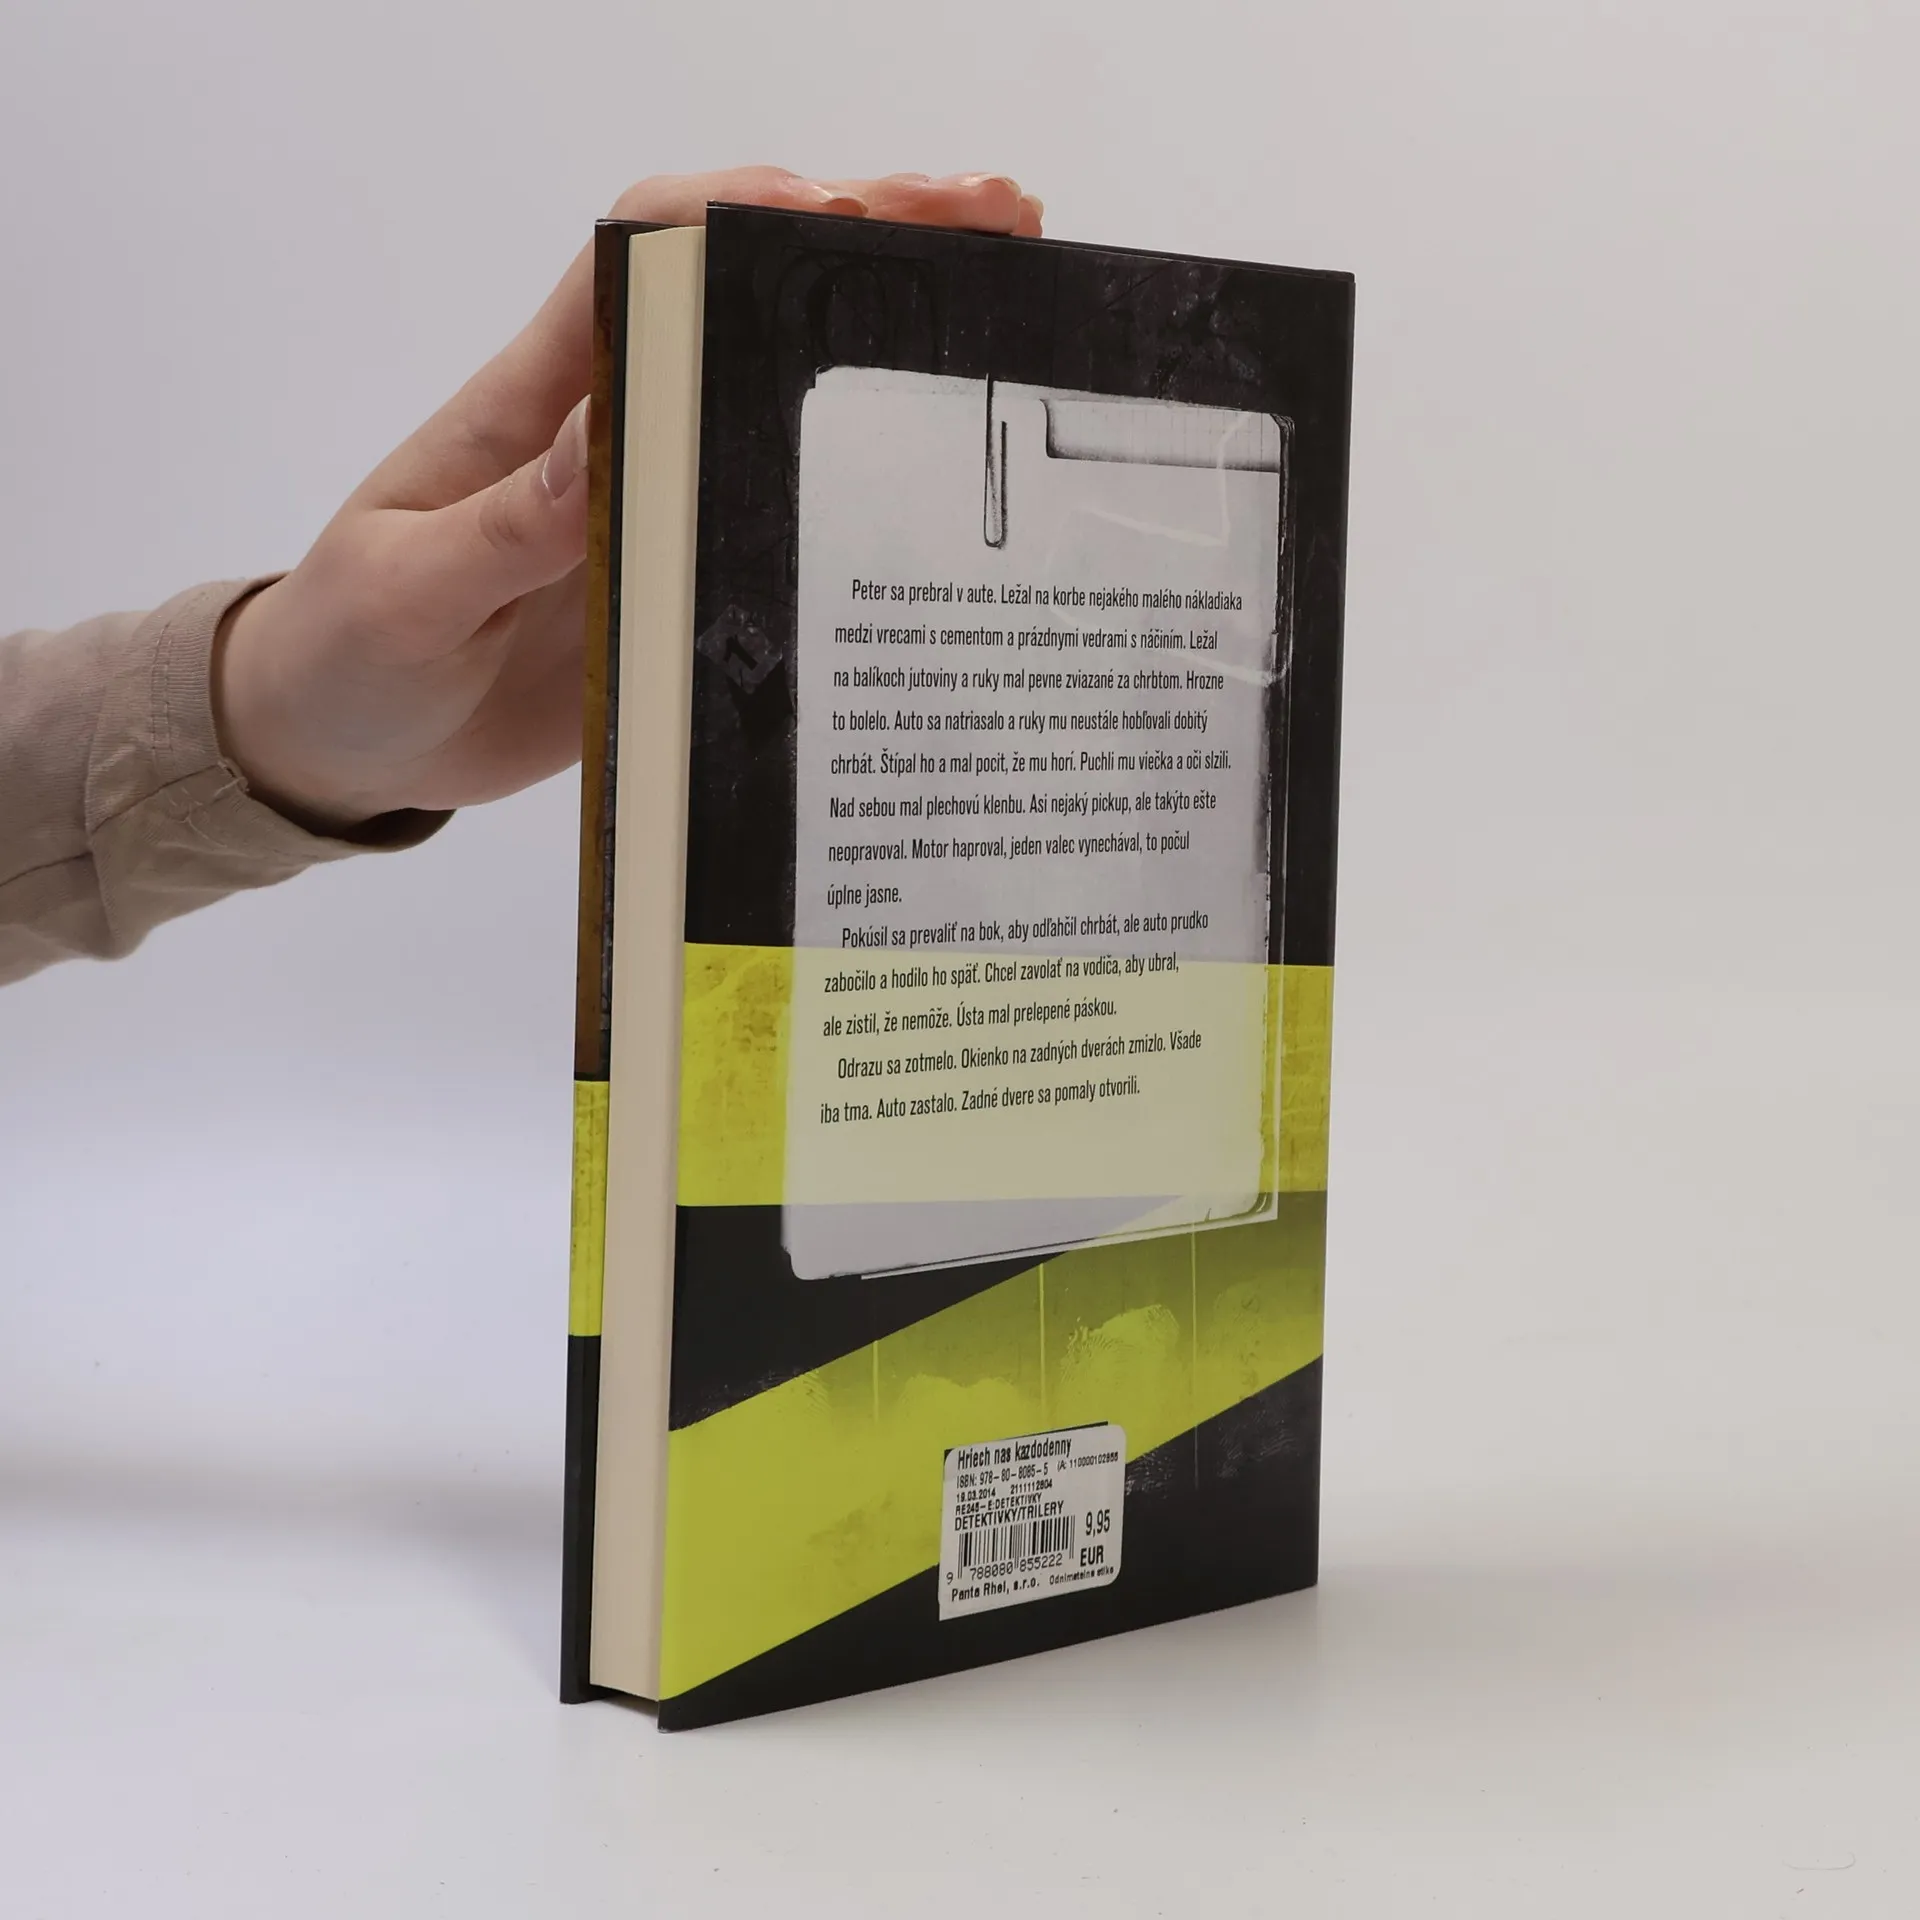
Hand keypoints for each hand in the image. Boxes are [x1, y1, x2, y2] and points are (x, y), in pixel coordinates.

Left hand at [215, 168, 1044, 832]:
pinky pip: (776, 524)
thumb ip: (506, 526)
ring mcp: (655, 511)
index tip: (839, 206)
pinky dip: (863, 492)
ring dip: (886, 356)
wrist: (343, 747)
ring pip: (780, 404)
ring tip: (1008, 317)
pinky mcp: (678, 587)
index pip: (638, 266)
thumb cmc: (349, 653)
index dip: (734, 216)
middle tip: (994, 220)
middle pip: (744, 308)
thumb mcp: (409, 590)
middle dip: (865, 244)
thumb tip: (607, 446)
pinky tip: (944, 492)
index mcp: (535, 409)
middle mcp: (613, 438)